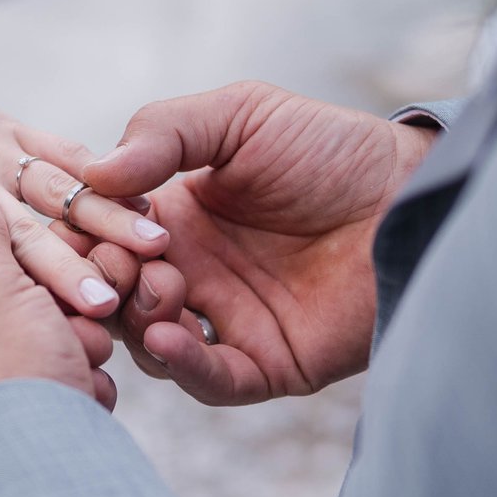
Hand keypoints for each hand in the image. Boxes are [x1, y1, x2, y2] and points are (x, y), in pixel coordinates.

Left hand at [0, 25, 170, 314]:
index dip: (32, 292)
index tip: (79, 318)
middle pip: (29, 232)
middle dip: (77, 266)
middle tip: (124, 297)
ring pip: (58, 188)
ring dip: (108, 216)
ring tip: (154, 242)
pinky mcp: (6, 125)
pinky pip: (58, 148)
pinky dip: (98, 170)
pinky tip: (139, 191)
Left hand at [0, 172, 120, 470]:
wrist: (36, 490)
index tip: (28, 256)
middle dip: (39, 309)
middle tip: (68, 311)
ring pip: (21, 353)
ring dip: (63, 346)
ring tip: (82, 353)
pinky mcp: (4, 448)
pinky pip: (41, 397)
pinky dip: (69, 390)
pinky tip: (88, 392)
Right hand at [48, 82, 434, 404]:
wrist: (410, 192)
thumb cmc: (331, 148)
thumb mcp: (241, 117)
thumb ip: (166, 132)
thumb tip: (95, 172)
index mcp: (175, 217)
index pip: (104, 236)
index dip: (87, 233)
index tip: (86, 221)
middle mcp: (194, 273)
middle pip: (117, 294)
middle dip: (106, 281)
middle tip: (118, 265)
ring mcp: (227, 321)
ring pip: (151, 342)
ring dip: (140, 318)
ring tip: (159, 288)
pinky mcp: (267, 363)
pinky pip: (212, 379)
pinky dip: (183, 365)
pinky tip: (168, 337)